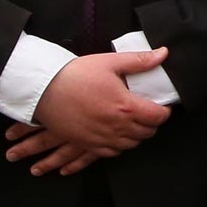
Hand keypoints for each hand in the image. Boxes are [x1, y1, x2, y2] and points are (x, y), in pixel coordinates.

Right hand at [4, 49, 172, 174]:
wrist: (43, 90)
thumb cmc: (75, 75)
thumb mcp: (109, 62)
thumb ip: (139, 60)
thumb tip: (162, 54)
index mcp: (126, 106)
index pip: (158, 117)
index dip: (164, 112)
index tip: (161, 106)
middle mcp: (116, 126)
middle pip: (147, 132)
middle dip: (151, 123)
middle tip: (147, 113)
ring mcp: (101, 138)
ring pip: (131, 145)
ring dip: (136, 135)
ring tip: (133, 123)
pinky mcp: (87, 144)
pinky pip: (111, 153)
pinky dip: (118, 146)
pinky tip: (116, 135)